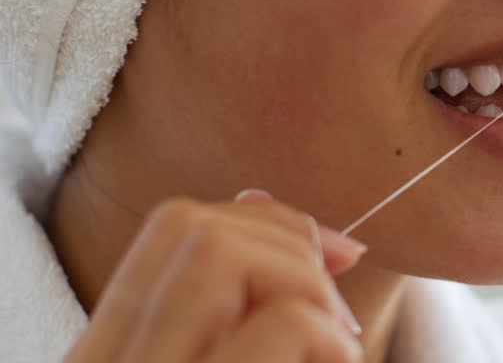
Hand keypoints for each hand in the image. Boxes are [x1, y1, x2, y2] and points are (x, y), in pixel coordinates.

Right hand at [64, 191, 366, 362]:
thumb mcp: (225, 347)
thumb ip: (238, 300)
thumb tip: (282, 210)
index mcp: (109, 354)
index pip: (171, 229)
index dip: (264, 216)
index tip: (336, 256)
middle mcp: (109, 362)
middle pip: (187, 224)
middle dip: (286, 238)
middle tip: (337, 313)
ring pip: (217, 254)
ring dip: (305, 284)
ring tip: (334, 348)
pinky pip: (286, 324)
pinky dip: (333, 339)